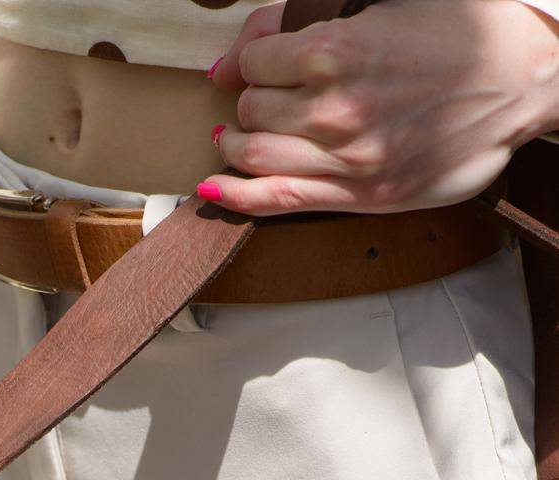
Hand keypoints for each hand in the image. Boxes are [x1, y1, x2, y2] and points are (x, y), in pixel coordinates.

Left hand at [202, 0, 558, 215]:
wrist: (523, 82)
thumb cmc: (463, 36)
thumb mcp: (389, 1)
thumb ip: (318, 19)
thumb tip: (254, 43)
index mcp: (337, 49)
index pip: (254, 60)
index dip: (245, 60)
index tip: (245, 66)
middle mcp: (334, 106)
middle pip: (252, 109)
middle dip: (247, 102)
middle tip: (256, 101)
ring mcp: (346, 157)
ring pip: (256, 155)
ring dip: (235, 146)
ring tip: (232, 138)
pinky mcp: (362, 195)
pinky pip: (279, 201)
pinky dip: (238, 197)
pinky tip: (214, 190)